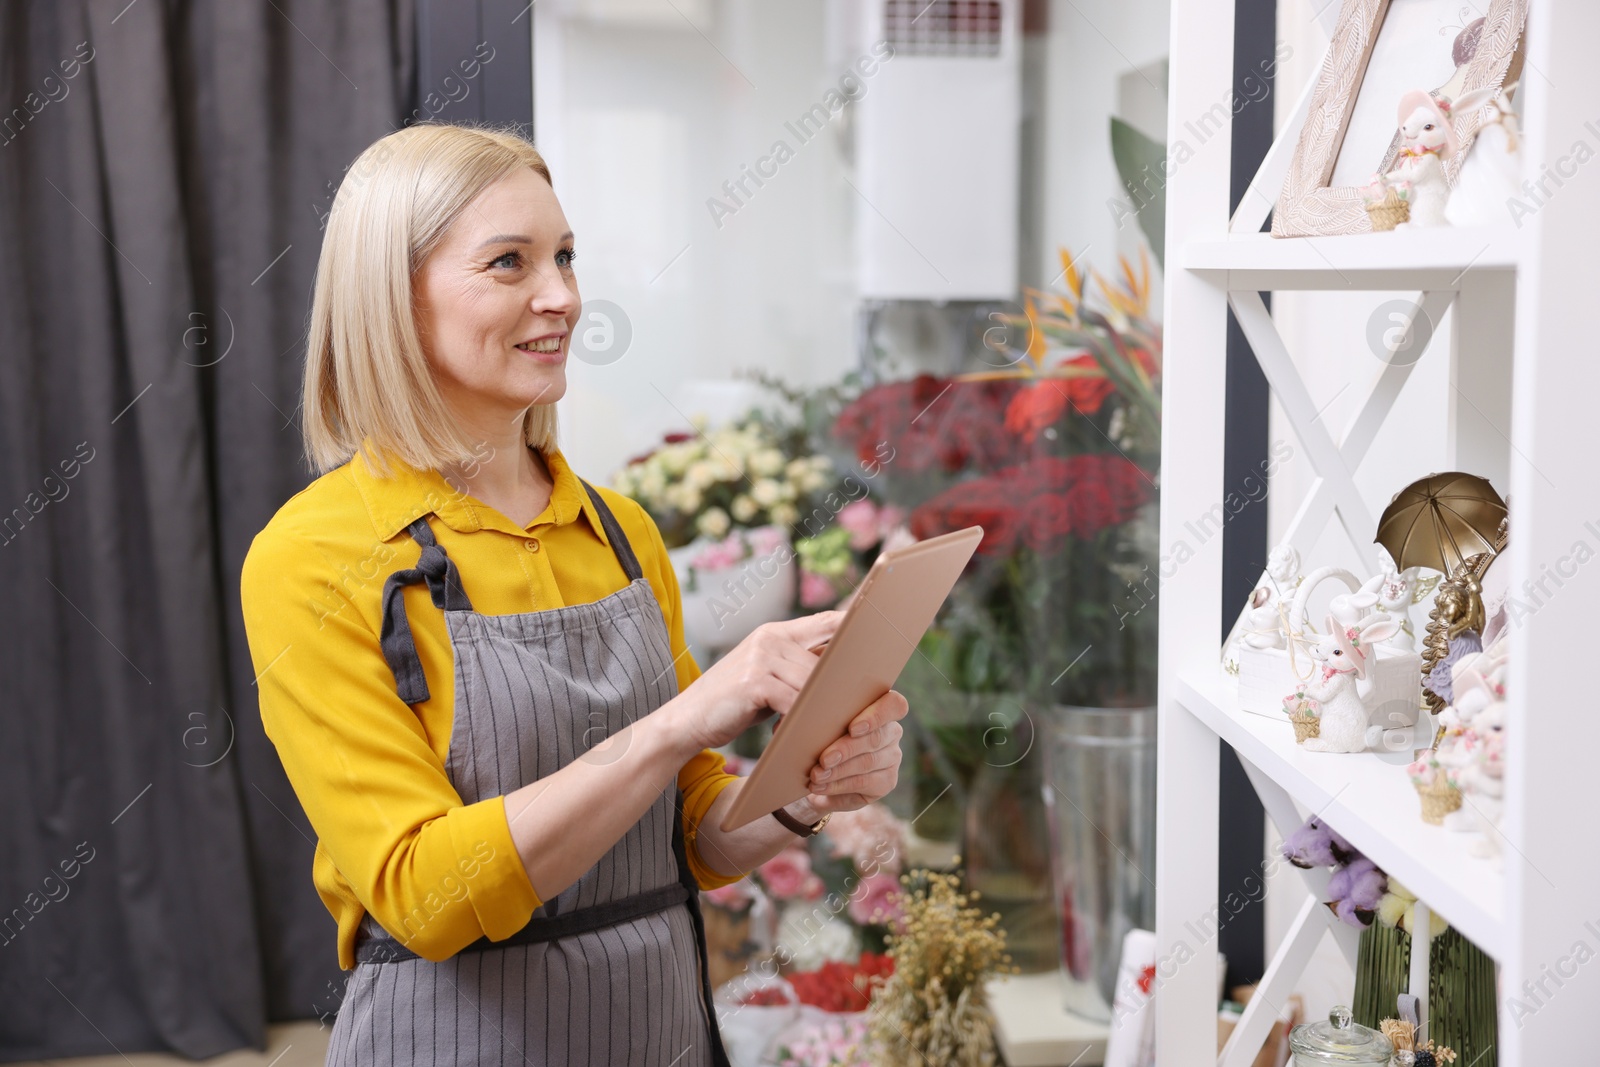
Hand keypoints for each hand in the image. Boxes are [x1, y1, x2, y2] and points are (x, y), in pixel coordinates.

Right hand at [667, 611, 842, 752]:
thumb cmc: (732, 703)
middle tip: (859, 706)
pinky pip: (794, 701)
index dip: (855, 627)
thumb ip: (795, 669)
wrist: (686, 719)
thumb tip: (840, 674)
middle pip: (826, 659)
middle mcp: (769, 638)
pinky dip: (802, 720)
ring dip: (824, 706)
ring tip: (830, 725)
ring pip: (813, 682)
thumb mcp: (765, 678)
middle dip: (842, 684)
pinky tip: (798, 732)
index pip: (826, 621)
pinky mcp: (754, 682)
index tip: (881, 637)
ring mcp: (761, 658)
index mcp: (775, 632)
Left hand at [800, 689, 907, 813]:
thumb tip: (792, 711)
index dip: (877, 715)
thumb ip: (816, 713)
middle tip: (824, 760)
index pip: (894, 705)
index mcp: (879, 706)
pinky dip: (838, 786)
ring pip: (868, 763)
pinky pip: (864, 783)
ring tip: (816, 775)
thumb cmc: (818, 738)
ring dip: (838, 771)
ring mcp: (892, 757)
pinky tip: (821, 787)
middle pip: (876, 738)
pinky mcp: (887, 781)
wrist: (818, 774)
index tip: (852, 728)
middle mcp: (891, 731)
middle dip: (846, 749)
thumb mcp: (816, 722)